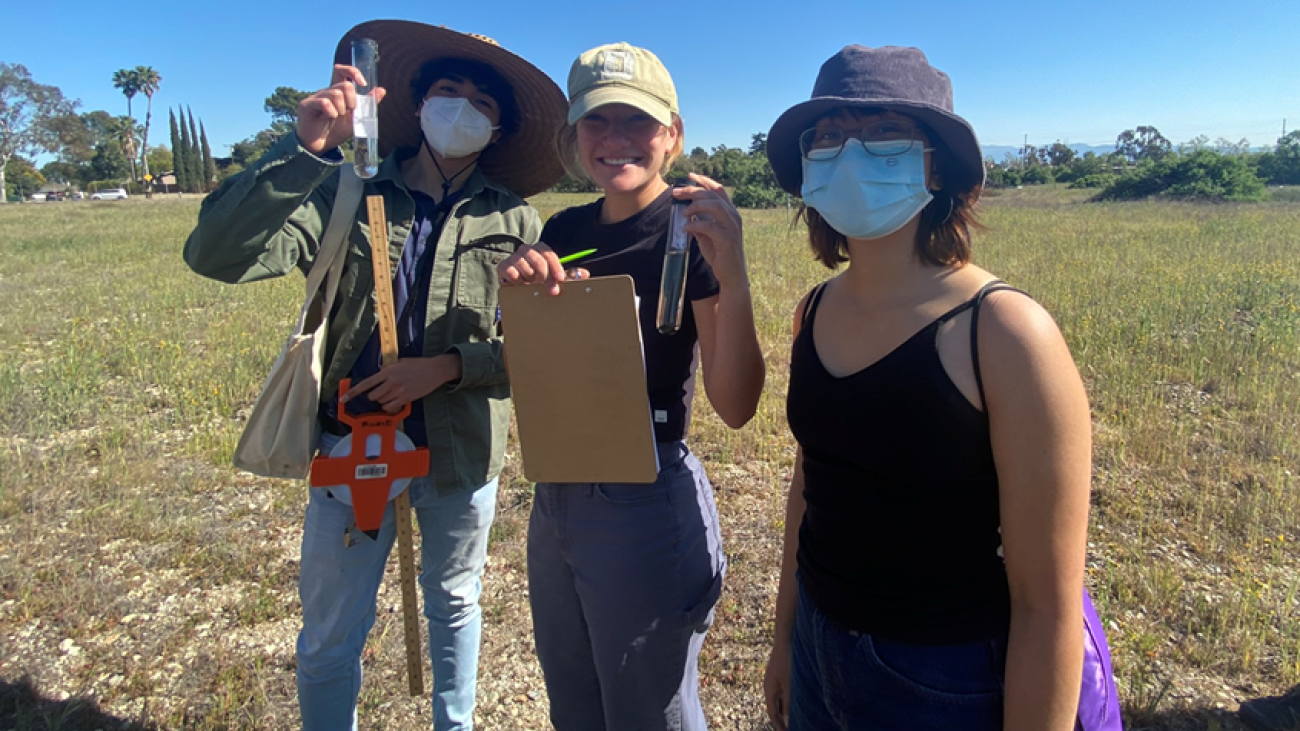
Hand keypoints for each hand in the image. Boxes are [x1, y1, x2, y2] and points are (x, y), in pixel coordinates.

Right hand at [296, 64, 387, 155]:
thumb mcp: (356, 119)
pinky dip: (331, 111)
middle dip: (352, 100)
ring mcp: (316, 97)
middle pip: (345, 85)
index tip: (363, 83)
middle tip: (348, 112)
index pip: (342, 71)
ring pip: (336, 93)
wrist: (320, 146)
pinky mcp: (306, 105)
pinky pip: (324, 102)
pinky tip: (329, 117)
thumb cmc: (336, 131)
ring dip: (341, 108)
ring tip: (337, 117)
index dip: (353, 72)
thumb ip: (367, 105)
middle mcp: (326, 91)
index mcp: (337, 92)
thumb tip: (381, 90)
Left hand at [339, 354, 460, 412]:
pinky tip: (396, 400)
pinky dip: (390, 406)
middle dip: (374, 395)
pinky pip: (390, 407)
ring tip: (393, 393)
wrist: (435, 370)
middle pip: (373, 396)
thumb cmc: (418, 364)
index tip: (343, 398)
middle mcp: (392, 381)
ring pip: (381, 402)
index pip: (366, 383)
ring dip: (384, 400)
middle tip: (383, 391)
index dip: (353, 392)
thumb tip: (378, 374)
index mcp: (388, 371)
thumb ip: (387, 369)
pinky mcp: (407, 398)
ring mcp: (399, 391)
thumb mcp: (400, 362)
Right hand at [497, 241, 581, 295]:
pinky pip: (509, 270)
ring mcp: (513, 257)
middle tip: (551, 291)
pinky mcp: (503, 267)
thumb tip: (585, 274)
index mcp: (540, 250)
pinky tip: (520, 285)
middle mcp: (526, 250)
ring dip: (530, 277)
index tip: (561, 278)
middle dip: (545, 275)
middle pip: (536, 256)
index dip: (555, 265)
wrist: (519, 291)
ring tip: (532, 285)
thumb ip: (570, 276)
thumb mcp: (556, 279)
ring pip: (523, 263)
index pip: (548, 252)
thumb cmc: (540, 283)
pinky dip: (516, 279)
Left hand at [675, 173, 748, 291]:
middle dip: (693, 191)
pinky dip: (696, 225)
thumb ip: (700, 222)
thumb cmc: (720, 254)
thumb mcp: (707, 235)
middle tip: (677, 192)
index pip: (718, 190)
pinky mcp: (727, 239)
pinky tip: (686, 229)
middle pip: (713, 195)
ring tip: (684, 212)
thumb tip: (686, 213)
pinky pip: (710, 227)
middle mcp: (733, 216)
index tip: (689, 176)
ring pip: (715, 206)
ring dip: (696, 206)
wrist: (731, 274)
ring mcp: (731, 227)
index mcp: (730, 212)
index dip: (704, 180)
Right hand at [763, 643, 792, 730]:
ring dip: (785, 709)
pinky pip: (782, 692)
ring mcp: (774, 680)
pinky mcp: (780, 674)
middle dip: (781, 719)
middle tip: (790, 727)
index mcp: (769, 691)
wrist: (786, 640)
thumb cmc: (788, 662)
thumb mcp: (790, 686)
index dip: (778, 725)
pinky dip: (787, 700)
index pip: (772, 713)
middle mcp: (769, 687)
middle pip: (774, 707)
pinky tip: (796, 701)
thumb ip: (788, 704)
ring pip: (779, 699)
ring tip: (793, 717)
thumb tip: (788, 721)